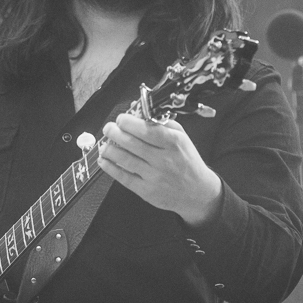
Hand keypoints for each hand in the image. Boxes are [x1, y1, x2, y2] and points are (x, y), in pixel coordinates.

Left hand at [98, 114, 221, 226]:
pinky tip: (104, 161)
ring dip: (109, 150)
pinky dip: (110, 167)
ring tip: (104, 144)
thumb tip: (138, 109)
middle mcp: (164, 159)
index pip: (146, 129)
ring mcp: (154, 176)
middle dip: (114, 133)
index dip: (129, 122)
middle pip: (132, 143)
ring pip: (125, 159)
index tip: (121, 119)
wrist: (198, 192)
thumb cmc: (187, 161)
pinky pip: (124, 177)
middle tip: (108, 128)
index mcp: (174, 143)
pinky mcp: (147, 191)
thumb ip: (161, 122)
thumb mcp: (182, 137)